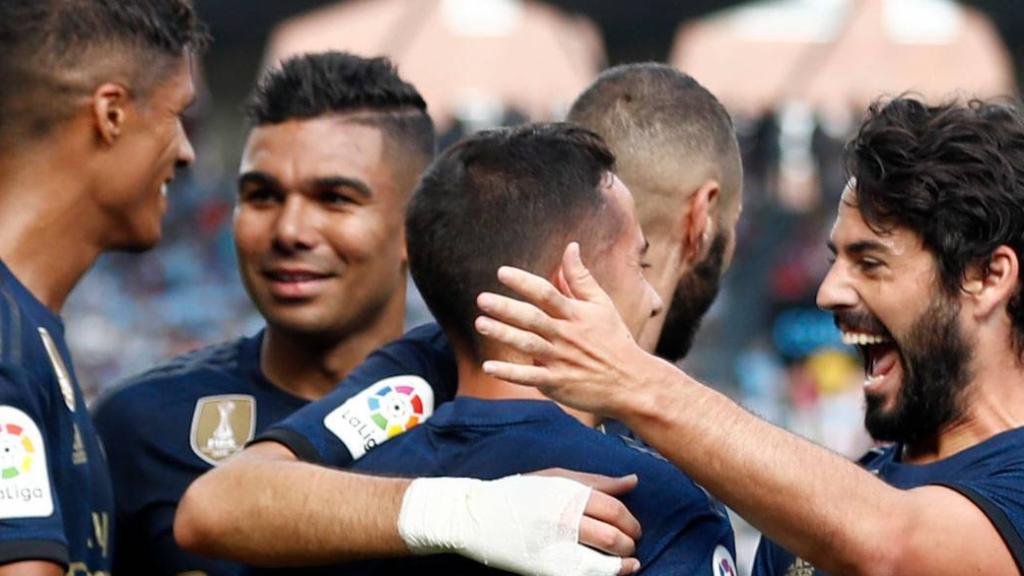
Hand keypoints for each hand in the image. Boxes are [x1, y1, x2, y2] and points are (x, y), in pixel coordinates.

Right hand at [398, 474, 639, 575]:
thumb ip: (596, 481)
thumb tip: (633, 481)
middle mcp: (563, 519)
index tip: (634, 529)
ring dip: (620, 566)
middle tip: (629, 546)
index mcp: (568, 493)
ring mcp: (553, 546)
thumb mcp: (556, 477)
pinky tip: (607, 574)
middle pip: (612, 537)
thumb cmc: (518, 493)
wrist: (476, 515)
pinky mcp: (544, 568)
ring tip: (625, 563)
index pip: (614, 510)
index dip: (631, 522)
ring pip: (602, 563)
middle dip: (628, 545)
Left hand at [474, 242, 658, 417]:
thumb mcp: (602, 305)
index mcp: (576, 314)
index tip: (502, 273)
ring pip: (528, 345)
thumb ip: (581, 278)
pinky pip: (530, 377)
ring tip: (481, 323)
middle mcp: (566, 336)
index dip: (524, 283)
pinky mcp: (558, 383)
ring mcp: (561, 360)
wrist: (632, 382)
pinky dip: (510, 372)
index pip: (546, 294)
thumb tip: (570, 247)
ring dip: (503, 334)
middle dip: (506, 308)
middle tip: (482, 299)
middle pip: (533, 319)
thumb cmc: (614, 339)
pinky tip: (488, 366)